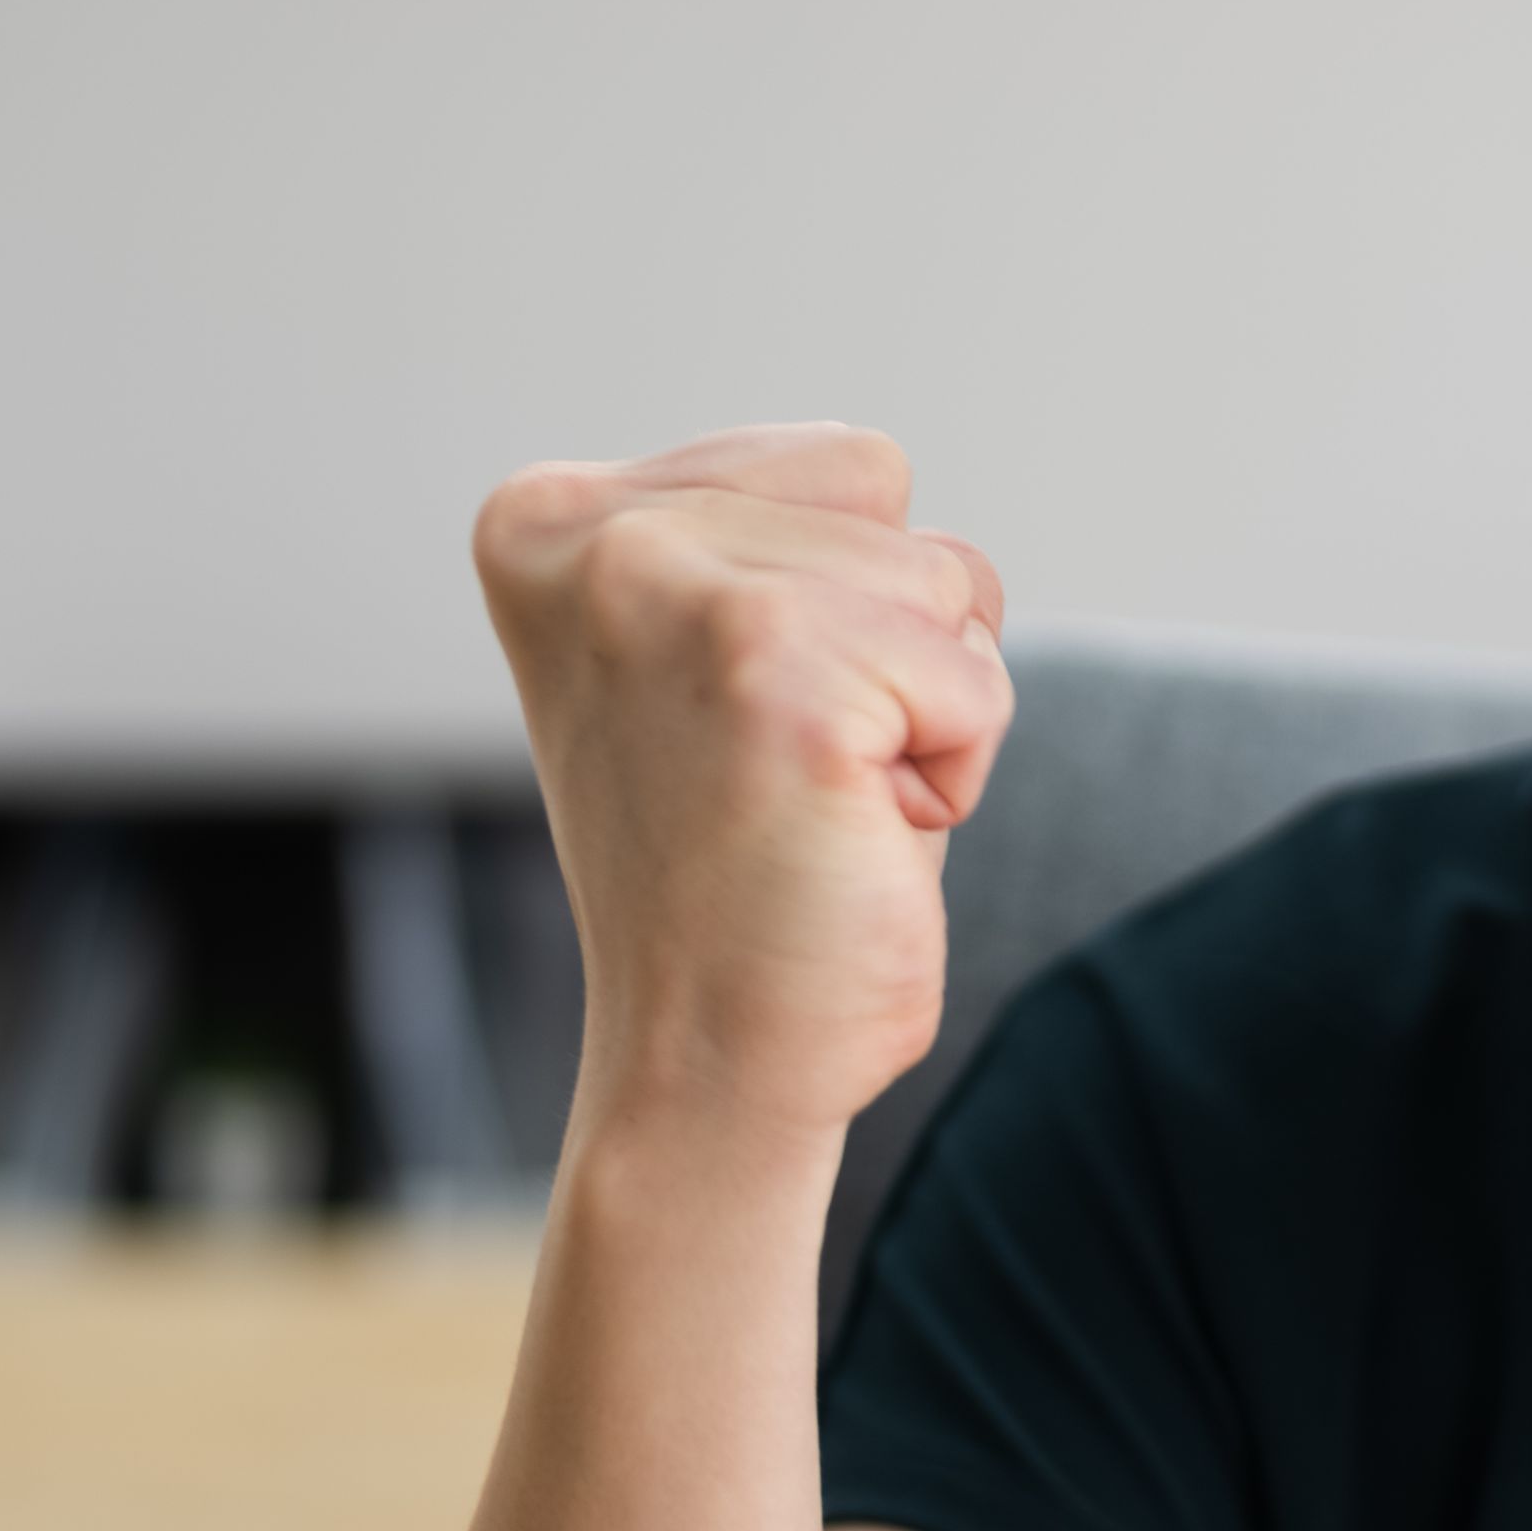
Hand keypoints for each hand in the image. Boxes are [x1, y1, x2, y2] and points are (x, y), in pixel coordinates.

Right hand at [470, 425, 1012, 1156]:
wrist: (705, 1066)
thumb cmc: (743, 873)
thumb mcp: (719, 656)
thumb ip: (766, 543)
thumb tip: (876, 467)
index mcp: (553, 518)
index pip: (846, 465)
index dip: (850, 605)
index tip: (743, 720)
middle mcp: (594, 534)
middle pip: (897, 504)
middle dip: (894, 646)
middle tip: (789, 776)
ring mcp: (675, 592)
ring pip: (947, 582)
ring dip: (923, 710)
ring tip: (815, 804)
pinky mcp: (774, 672)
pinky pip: (977, 680)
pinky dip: (954, 772)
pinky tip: (847, 837)